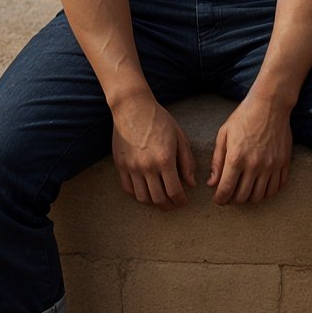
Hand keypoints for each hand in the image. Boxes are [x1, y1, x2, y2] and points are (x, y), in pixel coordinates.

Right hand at [112, 91, 195, 208]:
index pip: (175, 192)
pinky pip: (128, 189)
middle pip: (159, 199)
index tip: (183, 202)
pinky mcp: (120, 165)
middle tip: (173, 204)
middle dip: (169, 205)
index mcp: (165, 159)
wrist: (132, 107)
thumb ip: (186, 161)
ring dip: (153, 203)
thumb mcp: (179, 137)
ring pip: (142, 198)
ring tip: (160, 199)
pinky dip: (137, 195)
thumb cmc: (159, 119)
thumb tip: (191, 183)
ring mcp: (132, 167)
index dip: (180, 201)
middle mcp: (147, 166)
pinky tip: (145, 191)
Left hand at [208, 92, 292, 204]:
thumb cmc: (244, 117)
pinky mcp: (284, 163)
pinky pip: (276, 187)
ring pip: (260, 196)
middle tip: (231, 194)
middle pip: (243, 197)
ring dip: (250, 198)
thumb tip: (212, 183)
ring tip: (245, 190)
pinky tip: (261, 185)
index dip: (220, 199)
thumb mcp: (224, 134)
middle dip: (233, 200)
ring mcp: (271, 165)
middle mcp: (255, 165)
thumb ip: (217, 161)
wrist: (270, 104)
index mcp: (236, 158)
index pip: (226, 190)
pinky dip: (268, 192)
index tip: (218, 199)